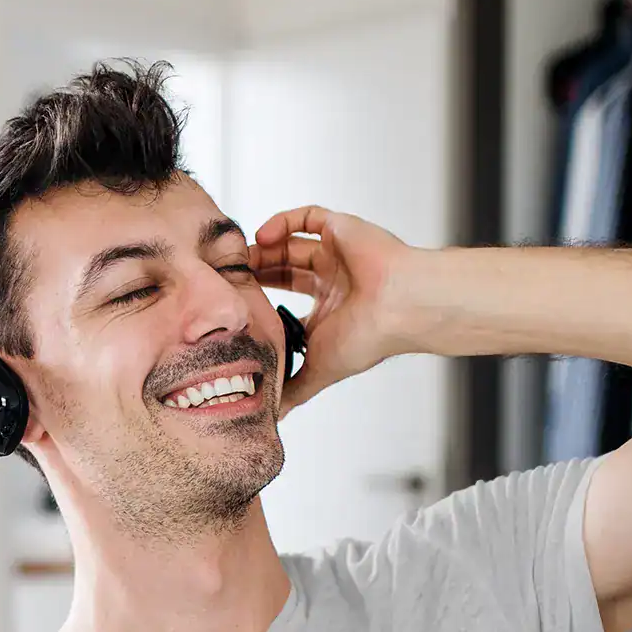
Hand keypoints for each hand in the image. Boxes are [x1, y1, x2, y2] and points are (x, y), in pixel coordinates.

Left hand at [248, 206, 415, 414]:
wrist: (400, 306)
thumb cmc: (369, 338)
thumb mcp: (319, 368)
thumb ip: (294, 389)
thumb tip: (270, 415)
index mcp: (330, 309)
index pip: (287, 300)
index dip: (261, 300)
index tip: (235, 304)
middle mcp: (333, 279)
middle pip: (284, 269)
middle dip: (258, 272)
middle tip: (231, 277)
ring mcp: (338, 253)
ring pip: (291, 242)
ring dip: (265, 248)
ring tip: (242, 259)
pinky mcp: (341, 228)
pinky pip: (307, 216)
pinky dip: (281, 222)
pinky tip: (262, 236)